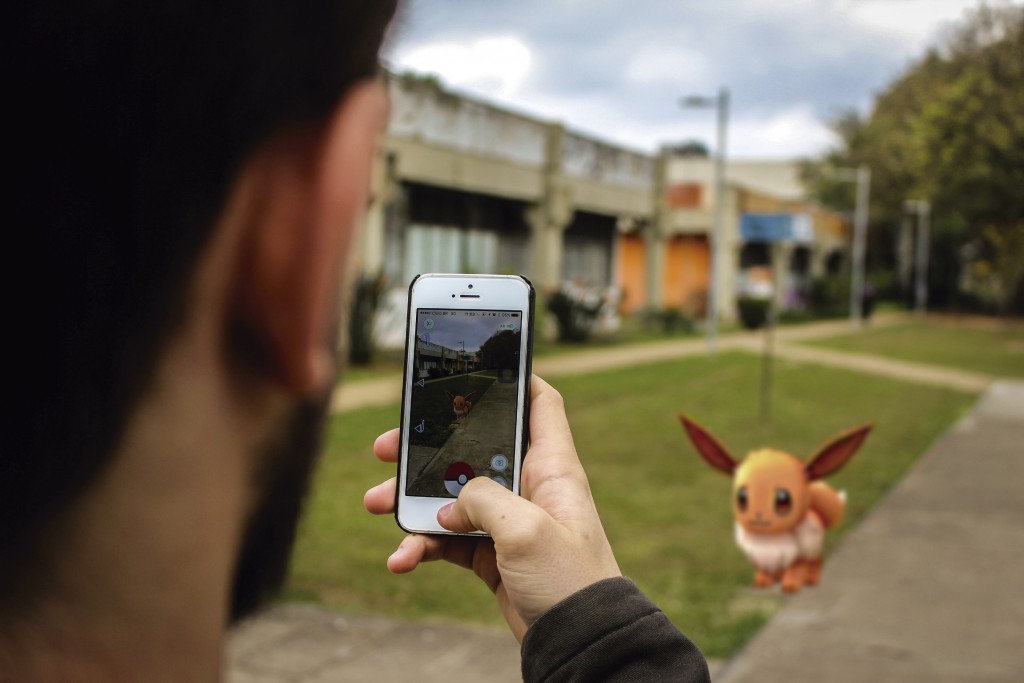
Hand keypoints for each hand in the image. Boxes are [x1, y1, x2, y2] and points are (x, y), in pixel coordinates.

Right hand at [363, 375, 620, 640]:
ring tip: (374, 504)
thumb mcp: (526, 530)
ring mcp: (509, 522)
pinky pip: (448, 540)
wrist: (580, 643)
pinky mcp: (493, 555)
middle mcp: (529, 487)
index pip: (539, 403)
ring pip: (451, 496)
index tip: (475, 364)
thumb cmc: (570, 581)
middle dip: (428, 446)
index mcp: (551, 467)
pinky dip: (421, 546)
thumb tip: (450, 503)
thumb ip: (483, 499)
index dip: (513, 377)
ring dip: (411, 500)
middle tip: (387, 447)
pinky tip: (400, 559)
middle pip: (474, 448)